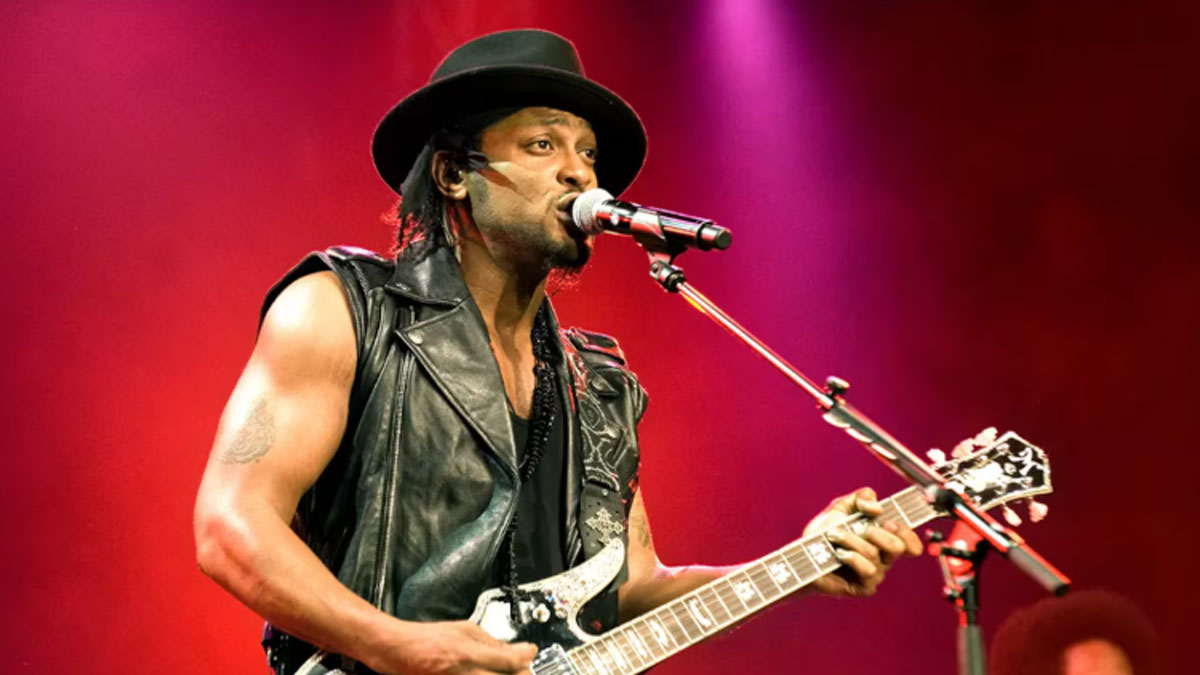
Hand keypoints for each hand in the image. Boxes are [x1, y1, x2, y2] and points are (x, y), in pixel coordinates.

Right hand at [367, 620, 536, 674]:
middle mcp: (466, 671)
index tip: (531, 653)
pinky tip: (486, 674)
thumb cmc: (427, 637)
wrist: (396, 649)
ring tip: (505, 672)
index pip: (511, 661)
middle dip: (520, 674)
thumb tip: (514, 649)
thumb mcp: (462, 629)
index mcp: (470, 651)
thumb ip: (489, 641)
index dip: (526, 659)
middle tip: (523, 669)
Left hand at [803, 487, 921, 596]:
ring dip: (852, 540)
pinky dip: (852, 557)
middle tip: (861, 528)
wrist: (803, 553)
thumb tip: (876, 504)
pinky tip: (839, 553)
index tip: (888, 523)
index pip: (910, 542)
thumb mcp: (841, 507)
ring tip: (834, 536)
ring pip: (875, 554)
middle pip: (898, 546)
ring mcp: (875, 574)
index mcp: (884, 540)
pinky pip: (867, 570)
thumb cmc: (824, 532)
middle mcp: (884, 559)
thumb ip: (860, 498)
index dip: (906, 533)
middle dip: (878, 533)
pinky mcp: (863, 587)